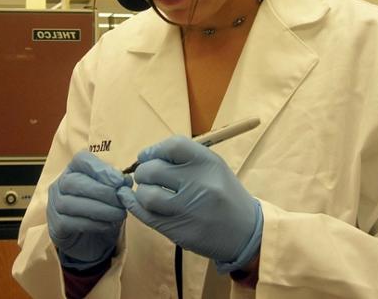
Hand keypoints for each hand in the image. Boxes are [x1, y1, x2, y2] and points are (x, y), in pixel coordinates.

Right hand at [47, 151, 131, 270]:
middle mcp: (59, 184)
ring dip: (100, 209)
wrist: (89, 241)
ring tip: (119, 214)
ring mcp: (54, 205)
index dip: (100, 168)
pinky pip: (72, 222)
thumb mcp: (112, 195)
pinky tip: (108, 225)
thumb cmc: (100, 211)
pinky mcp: (55, 226)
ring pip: (72, 203)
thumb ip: (117, 185)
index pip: (81, 159)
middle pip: (74, 181)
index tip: (119, 180)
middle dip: (102, 191)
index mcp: (73, 170)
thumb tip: (125, 180)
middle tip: (122, 201)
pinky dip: (93, 223)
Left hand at [117, 136, 262, 272]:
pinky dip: (134, 206)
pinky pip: (147, 217)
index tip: (147, 156)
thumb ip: (184, 159)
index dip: (154, 149)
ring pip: (147, 196)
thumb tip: (146, 157)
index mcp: (208, 163)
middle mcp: (199, 184)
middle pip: (154, 170)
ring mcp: (189, 210)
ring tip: (146, 192)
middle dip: (143, 172)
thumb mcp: (213, 167)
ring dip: (140, 192)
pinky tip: (130, 200)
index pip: (172, 146)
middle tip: (145, 176)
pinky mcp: (180, 231)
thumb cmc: (225, 194)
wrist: (246, 231)